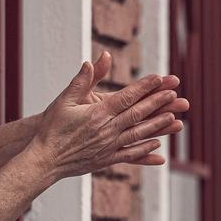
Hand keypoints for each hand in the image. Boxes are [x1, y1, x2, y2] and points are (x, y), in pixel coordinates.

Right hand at [28, 59, 189, 181]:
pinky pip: (130, 155)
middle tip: (175, 95)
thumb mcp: (64, 100)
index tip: (160, 78)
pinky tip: (157, 145)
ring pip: (138, 134)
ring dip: (158, 126)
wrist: (44, 159)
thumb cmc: (52, 128)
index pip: (127, 97)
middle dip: (158, 104)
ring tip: (174, 118)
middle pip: (138, 114)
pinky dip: (145, 150)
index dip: (145, 87)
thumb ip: (81, 81)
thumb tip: (91, 61)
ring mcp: (108, 146)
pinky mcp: (107, 160)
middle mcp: (107, 130)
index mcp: (97, 113)